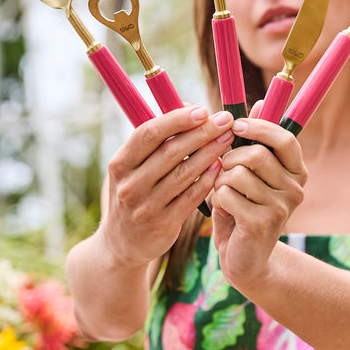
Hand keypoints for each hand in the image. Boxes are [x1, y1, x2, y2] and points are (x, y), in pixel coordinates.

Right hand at [101, 106, 233, 268]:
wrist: (122, 244)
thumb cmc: (135, 192)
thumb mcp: (133, 167)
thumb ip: (157, 139)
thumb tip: (187, 105)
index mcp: (120, 163)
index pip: (149, 133)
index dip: (177, 119)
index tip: (203, 110)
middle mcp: (130, 184)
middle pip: (170, 151)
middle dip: (202, 132)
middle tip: (225, 120)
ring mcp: (145, 207)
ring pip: (184, 173)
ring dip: (210, 152)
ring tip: (228, 139)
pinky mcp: (163, 225)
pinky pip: (191, 197)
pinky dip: (207, 179)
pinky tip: (221, 165)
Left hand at [210, 115, 306, 288]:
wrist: (245, 258)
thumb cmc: (244, 207)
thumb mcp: (251, 172)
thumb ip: (255, 140)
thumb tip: (262, 101)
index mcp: (297, 170)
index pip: (284, 138)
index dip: (258, 128)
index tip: (235, 126)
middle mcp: (296, 188)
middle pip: (256, 155)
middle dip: (229, 158)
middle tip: (223, 171)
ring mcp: (282, 208)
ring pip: (237, 174)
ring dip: (220, 182)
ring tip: (223, 193)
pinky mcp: (262, 224)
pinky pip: (227, 195)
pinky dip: (216, 200)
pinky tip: (223, 211)